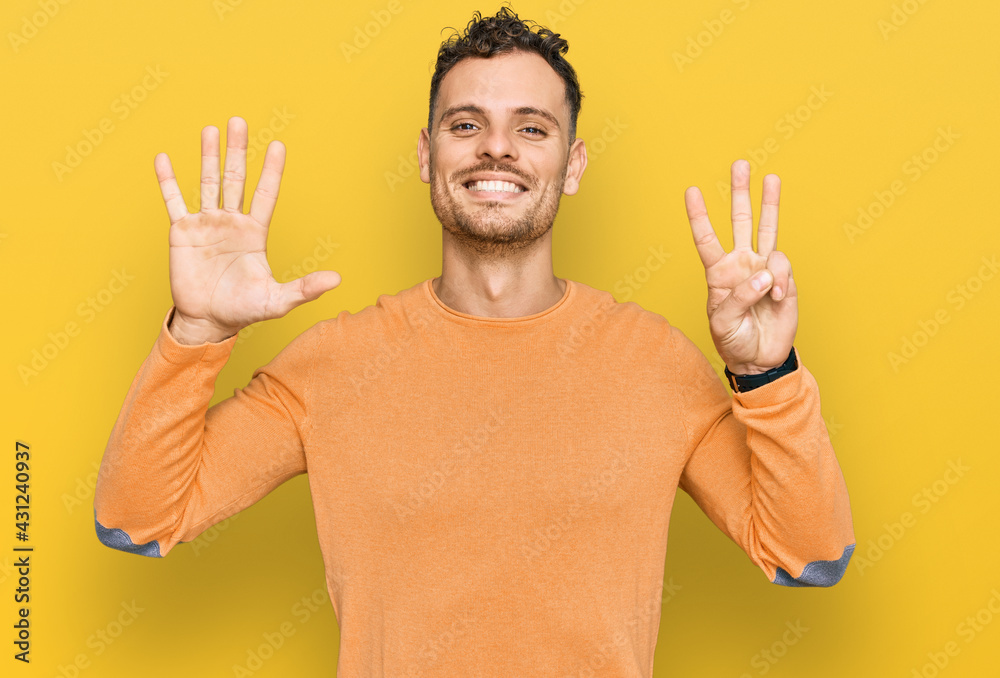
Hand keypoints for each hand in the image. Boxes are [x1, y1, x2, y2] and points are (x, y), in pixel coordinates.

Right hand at [154, 116, 340, 343]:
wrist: (208, 321)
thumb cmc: (244, 310)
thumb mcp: (278, 300)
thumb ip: (305, 288)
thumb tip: (337, 280)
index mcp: (255, 232)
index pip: (265, 193)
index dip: (271, 170)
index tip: (277, 144)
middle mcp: (232, 222)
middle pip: (236, 178)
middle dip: (237, 150)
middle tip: (238, 121)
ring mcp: (206, 224)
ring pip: (208, 182)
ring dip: (208, 156)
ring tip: (211, 130)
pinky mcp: (182, 232)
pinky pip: (174, 201)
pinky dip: (168, 180)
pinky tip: (164, 158)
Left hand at [683, 159, 796, 374]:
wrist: (759, 358)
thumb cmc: (733, 340)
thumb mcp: (722, 322)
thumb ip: (739, 297)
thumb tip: (763, 274)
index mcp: (718, 272)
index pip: (706, 238)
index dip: (698, 215)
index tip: (691, 191)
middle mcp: (741, 264)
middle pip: (740, 221)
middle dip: (740, 193)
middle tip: (740, 165)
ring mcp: (764, 268)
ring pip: (767, 228)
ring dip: (770, 203)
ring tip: (771, 178)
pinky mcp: (784, 279)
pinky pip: (782, 266)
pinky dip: (779, 279)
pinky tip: (776, 296)